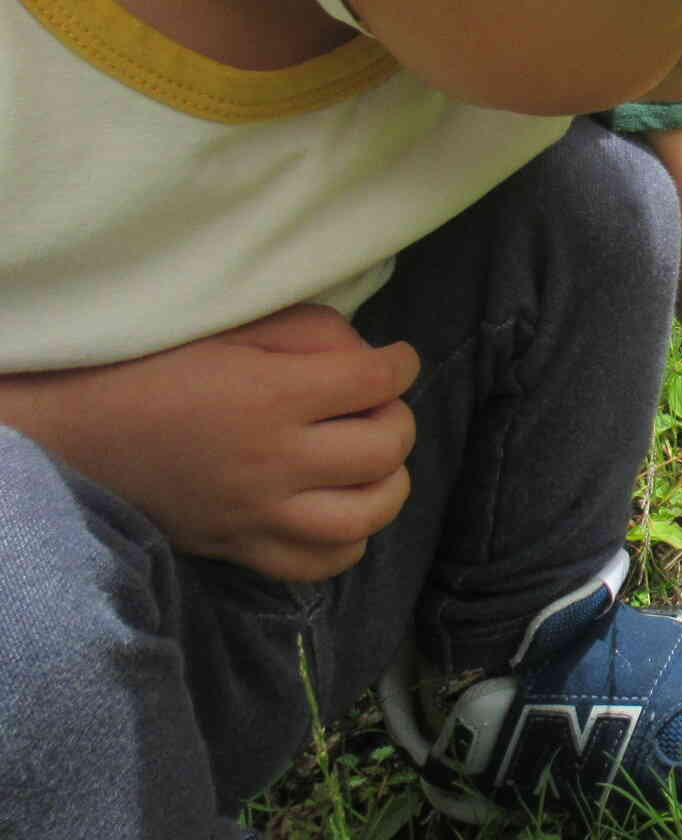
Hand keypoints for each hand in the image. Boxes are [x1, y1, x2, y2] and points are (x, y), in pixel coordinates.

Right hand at [5, 305, 417, 580]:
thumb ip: (307, 333)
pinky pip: (319, 564)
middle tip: (380, 405)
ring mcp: (257, 514)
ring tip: (374, 461)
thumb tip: (368, 356)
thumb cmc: (148, 369)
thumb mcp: (229, 327)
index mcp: (270, 396)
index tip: (396, 358)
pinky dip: (348, 540)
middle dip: (399, 418)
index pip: (375, 380)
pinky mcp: (238, 548)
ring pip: (367, 516)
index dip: (401, 362)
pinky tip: (342, 509)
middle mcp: (273, 462)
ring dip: (388, 483)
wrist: (71, 435)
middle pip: (385, 448)